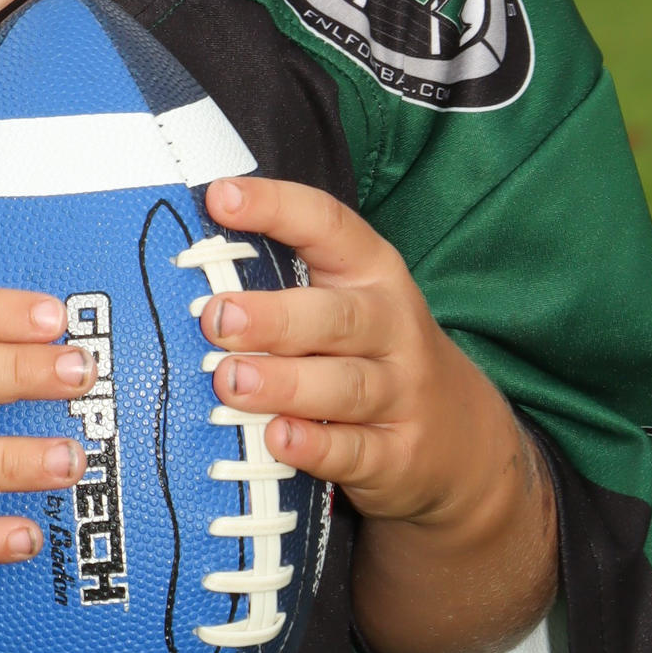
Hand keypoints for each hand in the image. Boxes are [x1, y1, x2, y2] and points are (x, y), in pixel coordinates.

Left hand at [195, 176, 557, 652]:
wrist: (461, 440)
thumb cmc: (372, 352)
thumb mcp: (346, 302)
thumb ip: (285, 278)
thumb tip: (190, 261)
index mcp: (372, 272)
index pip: (328, 224)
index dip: (275, 206)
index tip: (219, 198)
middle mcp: (392, 325)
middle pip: (337, 316)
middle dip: (275, 316)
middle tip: (218, 319)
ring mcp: (400, 392)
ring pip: (344, 385)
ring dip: (284, 383)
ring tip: (230, 382)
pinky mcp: (397, 455)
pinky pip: (355, 450)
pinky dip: (316, 446)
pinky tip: (278, 437)